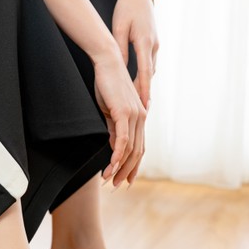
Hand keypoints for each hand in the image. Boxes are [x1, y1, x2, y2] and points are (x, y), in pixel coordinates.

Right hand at [93, 47, 146, 187]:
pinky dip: (116, 155)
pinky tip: (110, 166)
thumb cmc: (107, 84)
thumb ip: (114, 128)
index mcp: (140, 117)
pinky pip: (122, 140)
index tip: (125, 179)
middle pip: (137, 153)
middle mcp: (141, 117)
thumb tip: (114, 147)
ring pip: (130, 149)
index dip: (133, 166)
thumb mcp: (111, 111)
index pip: (139, 148)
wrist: (107, 62)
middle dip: (126, 172)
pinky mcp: (124, 113)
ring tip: (109, 179)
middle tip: (116, 186)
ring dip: (119, 167)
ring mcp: (135, 115)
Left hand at [112, 0, 158, 110]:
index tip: (143, 106)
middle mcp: (153, 46)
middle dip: (146, 94)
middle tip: (142, 114)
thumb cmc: (126, 9)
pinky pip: (149, 65)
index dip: (143, 90)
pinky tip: (140, 88)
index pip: (144, 72)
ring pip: (150, 71)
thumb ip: (120, 49)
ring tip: (141, 106)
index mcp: (144, 42)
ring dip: (146, 87)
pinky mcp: (153, 44)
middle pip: (149, 76)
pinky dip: (145, 78)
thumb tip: (121, 70)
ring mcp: (155, 45)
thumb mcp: (119, 28)